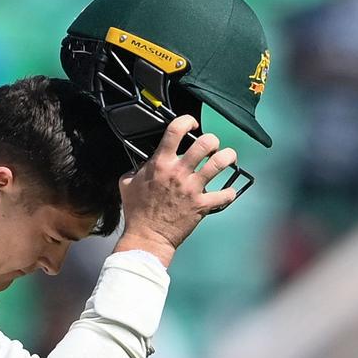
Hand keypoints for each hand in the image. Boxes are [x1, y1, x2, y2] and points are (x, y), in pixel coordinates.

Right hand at [113, 115, 238, 266]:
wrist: (147, 237)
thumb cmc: (137, 212)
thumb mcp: (127, 184)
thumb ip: (136, 169)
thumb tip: (142, 164)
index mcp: (160, 164)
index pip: (176, 129)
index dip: (187, 120)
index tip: (191, 124)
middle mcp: (179, 172)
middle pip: (205, 143)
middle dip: (212, 140)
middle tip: (211, 146)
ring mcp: (192, 188)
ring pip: (220, 163)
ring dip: (227, 156)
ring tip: (227, 157)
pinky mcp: (202, 204)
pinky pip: (225, 195)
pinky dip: (229, 192)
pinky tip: (227, 191)